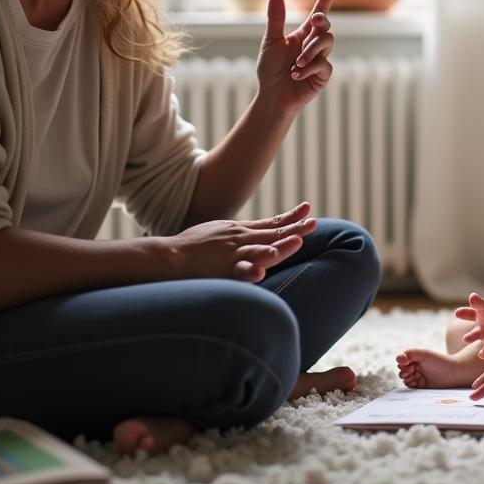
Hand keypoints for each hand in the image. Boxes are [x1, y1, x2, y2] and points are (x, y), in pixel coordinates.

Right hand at [164, 202, 316, 282]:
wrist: (169, 256)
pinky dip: (248, 273)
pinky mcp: (220, 270)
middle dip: (295, 229)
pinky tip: (260, 274)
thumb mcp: (223, 232)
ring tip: (296, 243)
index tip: (308, 209)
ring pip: (258, 250)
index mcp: (241, 230)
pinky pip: (236, 272)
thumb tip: (261, 234)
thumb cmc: (195, 246)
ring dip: (278, 247)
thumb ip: (243, 233)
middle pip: (272, 234)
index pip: (272, 223)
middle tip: (313, 223)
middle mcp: (240, 239)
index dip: (291, 217)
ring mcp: (231, 254)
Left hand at [256, 0, 335, 117]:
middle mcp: (314, 45)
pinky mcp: (323, 75)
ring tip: (295, 63)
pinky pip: (324, 64)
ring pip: (327, 42)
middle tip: (315, 19)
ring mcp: (320, 59)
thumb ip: (276, 19)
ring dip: (311, 49)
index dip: (324, 2)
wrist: (271, 95)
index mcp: (303, 35)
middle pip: (326, 27)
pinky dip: (309, 67)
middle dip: (322, 21)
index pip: (317, 15)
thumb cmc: (270, 69)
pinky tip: (296, 74)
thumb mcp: (271, 41)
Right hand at [455, 293, 483, 358]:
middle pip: (476, 334)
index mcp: (478, 317)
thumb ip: (482, 303)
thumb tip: (472, 296)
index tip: (457, 312)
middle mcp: (482, 331)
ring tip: (481, 355)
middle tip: (465, 339)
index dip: (464, 313)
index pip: (470, 313)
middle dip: (471, 337)